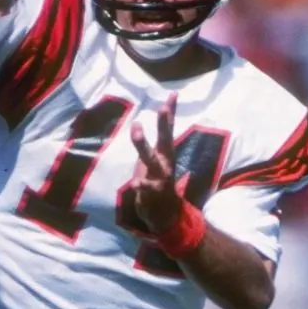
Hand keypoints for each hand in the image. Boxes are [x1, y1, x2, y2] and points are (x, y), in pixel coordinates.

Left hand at [129, 92, 181, 233]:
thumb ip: (157, 145)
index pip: (168, 128)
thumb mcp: (157, 160)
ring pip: (151, 159)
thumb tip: (158, 129)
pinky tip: (135, 182)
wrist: (166, 215)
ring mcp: (160, 177)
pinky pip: (146, 187)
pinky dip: (141, 184)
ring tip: (136, 130)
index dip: (171, 111)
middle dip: (164, 123)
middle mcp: (165, 162)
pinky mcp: (152, 192)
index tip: (172, 94)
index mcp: (165, 153)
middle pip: (165, 139)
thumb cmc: (158, 182)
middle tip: (163, 108)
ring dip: (143, 144)